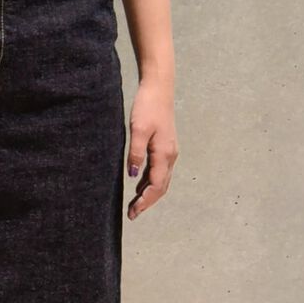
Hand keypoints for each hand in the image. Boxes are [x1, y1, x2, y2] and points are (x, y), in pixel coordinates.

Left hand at [126, 79, 177, 220]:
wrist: (159, 88)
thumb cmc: (148, 106)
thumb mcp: (139, 129)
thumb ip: (136, 153)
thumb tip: (134, 175)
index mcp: (164, 154)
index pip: (156, 186)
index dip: (145, 201)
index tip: (133, 212)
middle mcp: (170, 156)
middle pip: (161, 187)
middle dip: (148, 202)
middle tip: (133, 214)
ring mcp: (169, 151)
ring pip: (161, 180)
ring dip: (150, 193)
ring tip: (135, 204)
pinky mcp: (165, 146)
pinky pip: (159, 170)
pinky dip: (151, 181)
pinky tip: (140, 184)